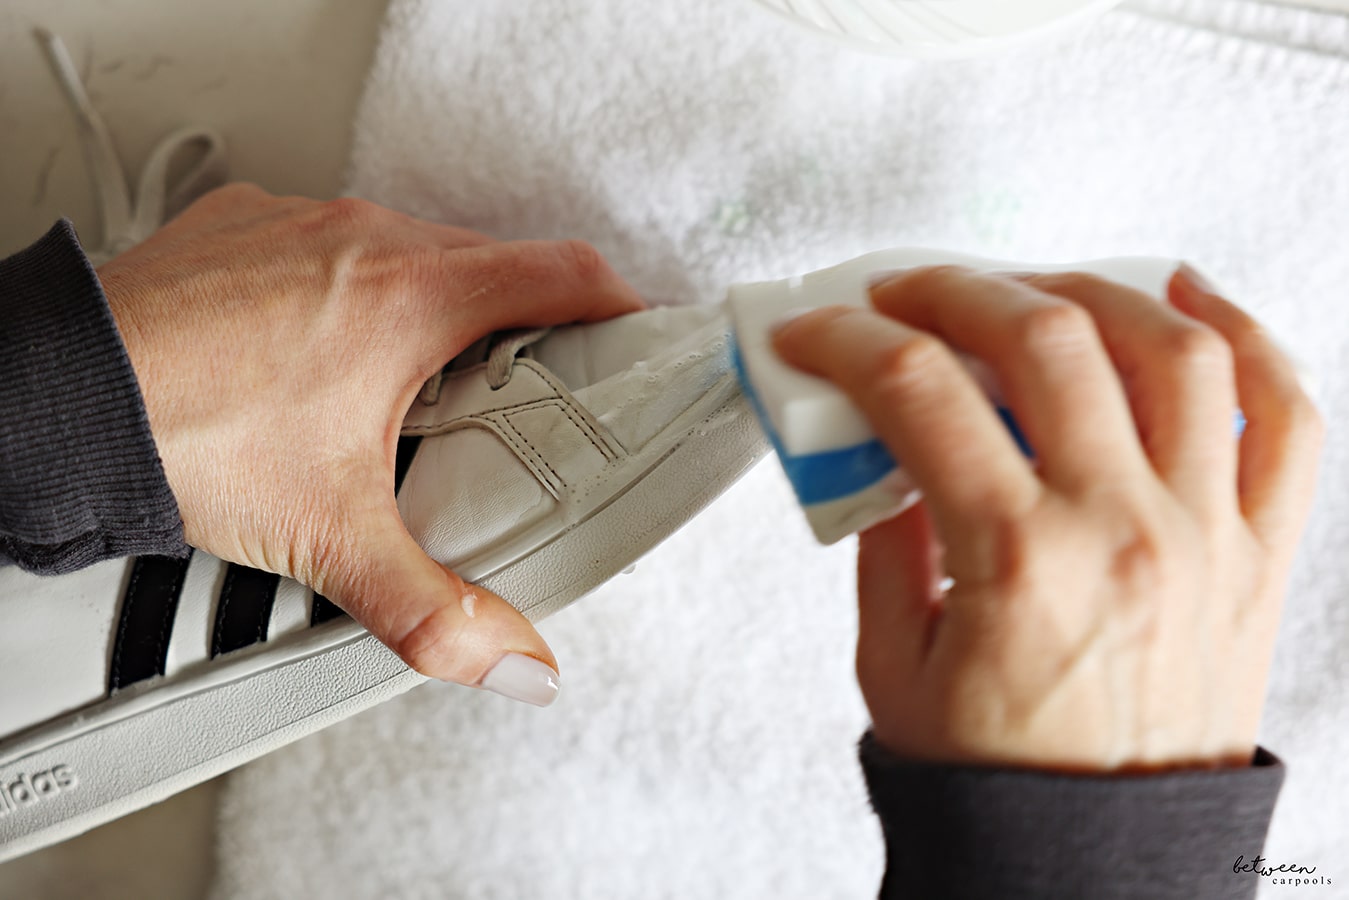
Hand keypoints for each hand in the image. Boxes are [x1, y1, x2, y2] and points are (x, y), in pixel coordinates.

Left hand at [97, 184, 644, 702]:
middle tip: (522, 393)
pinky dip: (358, 293)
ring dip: (437, 310)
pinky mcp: (246, 227)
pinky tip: (326, 359)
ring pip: (413, 251)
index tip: (634, 337)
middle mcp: (364, 240)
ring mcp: (302, 224)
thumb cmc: (178, 434)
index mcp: (412, 297)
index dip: (618, 303)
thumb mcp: (331, 538)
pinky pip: (338, 245)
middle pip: (493, 264)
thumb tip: (512, 660)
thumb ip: (437, 610)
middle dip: (524, 326)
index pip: (562, 273)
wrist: (51, 401)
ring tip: (418, 387)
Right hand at [773, 266, 1321, 770]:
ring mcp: (1206, 534)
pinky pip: (1285, 420)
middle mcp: (1123, 530)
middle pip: (1042, 337)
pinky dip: (1248, 338)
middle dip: (953, 288)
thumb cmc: (998, 779)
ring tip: (1030, 291)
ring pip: (1172, 349)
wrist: (1094, 864)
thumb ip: (885, 540)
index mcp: (1018, 562)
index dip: (848, 339)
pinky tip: (1190, 300)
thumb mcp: (892, 662)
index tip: (816, 331)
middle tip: (905, 295)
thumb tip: (883, 447)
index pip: (919, 391)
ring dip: (1089, 290)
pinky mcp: (1258, 554)